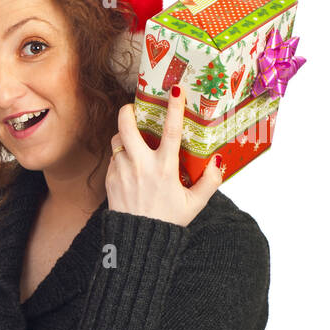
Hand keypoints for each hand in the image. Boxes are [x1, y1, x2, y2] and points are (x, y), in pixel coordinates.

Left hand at [106, 82, 222, 226]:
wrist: (137, 240)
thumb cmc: (168, 220)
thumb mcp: (195, 203)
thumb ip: (210, 181)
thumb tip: (218, 162)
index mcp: (165, 168)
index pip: (171, 130)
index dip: (174, 107)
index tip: (176, 89)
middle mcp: (141, 165)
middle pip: (127, 126)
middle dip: (127, 111)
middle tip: (132, 107)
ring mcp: (122, 171)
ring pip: (117, 141)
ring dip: (123, 137)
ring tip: (133, 141)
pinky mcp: (110, 179)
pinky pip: (113, 159)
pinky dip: (120, 157)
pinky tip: (130, 166)